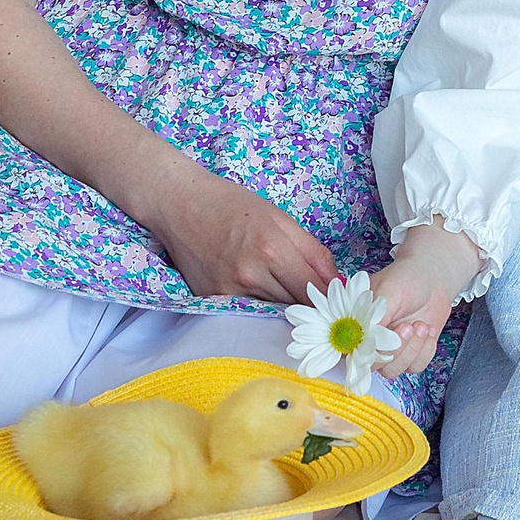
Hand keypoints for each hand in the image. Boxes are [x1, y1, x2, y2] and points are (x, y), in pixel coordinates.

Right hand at [147, 171, 338, 304]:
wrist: (180, 204)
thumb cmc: (233, 206)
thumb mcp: (282, 219)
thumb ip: (315, 254)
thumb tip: (338, 285)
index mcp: (273, 250)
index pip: (314, 291)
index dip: (329, 298)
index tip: (338, 301)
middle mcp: (250, 275)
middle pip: (296, 308)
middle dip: (309, 307)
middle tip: (318, 305)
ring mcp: (229, 292)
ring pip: (273, 315)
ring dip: (285, 310)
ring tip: (286, 296)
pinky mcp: (212, 301)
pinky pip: (248, 314)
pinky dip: (260, 309)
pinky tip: (260, 296)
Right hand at [367, 224, 483, 379]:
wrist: (433, 278)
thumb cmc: (407, 277)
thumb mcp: (390, 290)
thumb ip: (377, 314)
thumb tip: (366, 337)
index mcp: (355, 323)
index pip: (351, 351)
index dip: (368, 351)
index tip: (388, 337)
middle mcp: (368, 340)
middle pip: (374, 366)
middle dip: (396, 349)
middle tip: (408, 326)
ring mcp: (389, 350)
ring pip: (394, 370)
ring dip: (412, 349)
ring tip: (420, 325)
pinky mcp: (409, 354)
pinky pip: (415, 367)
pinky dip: (425, 350)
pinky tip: (427, 330)